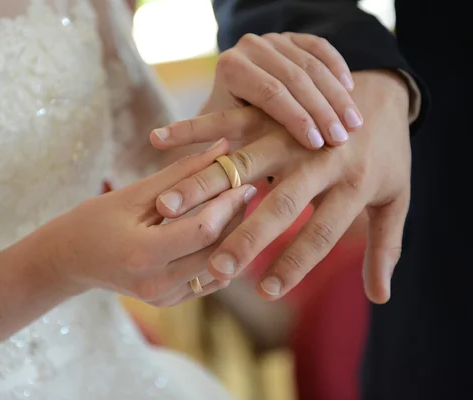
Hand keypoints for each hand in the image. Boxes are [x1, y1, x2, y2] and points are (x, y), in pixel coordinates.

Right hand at [35, 139, 256, 306]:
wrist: (69, 260)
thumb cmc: (94, 220)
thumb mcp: (134, 193)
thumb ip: (181, 172)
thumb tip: (222, 148)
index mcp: (143, 254)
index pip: (204, 230)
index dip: (228, 204)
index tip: (242, 181)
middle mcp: (156, 284)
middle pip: (217, 252)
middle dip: (236, 220)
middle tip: (245, 191)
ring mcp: (163, 298)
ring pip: (217, 269)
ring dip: (232, 238)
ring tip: (235, 209)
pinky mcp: (168, 302)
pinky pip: (206, 282)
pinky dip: (218, 256)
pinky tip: (219, 233)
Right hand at [151, 71, 410, 303]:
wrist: (385, 90)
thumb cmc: (387, 154)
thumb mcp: (396, 199)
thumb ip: (386, 247)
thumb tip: (381, 297)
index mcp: (355, 185)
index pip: (322, 232)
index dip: (296, 263)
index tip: (267, 294)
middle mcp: (320, 159)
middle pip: (281, 203)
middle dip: (247, 238)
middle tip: (217, 269)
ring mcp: (291, 132)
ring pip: (244, 162)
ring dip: (203, 185)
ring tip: (166, 209)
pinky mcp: (271, 112)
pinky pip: (227, 121)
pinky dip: (192, 129)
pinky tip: (158, 139)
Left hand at [200, 32, 362, 148]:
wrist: (233, 108)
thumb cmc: (234, 132)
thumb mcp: (237, 138)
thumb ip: (251, 143)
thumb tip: (269, 167)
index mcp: (230, 69)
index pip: (271, 93)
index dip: (297, 118)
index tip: (318, 144)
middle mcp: (248, 46)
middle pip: (294, 77)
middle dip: (322, 111)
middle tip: (342, 138)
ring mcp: (271, 39)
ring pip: (311, 64)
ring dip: (336, 96)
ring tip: (354, 124)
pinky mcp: (290, 38)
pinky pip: (319, 48)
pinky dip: (337, 68)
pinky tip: (350, 91)